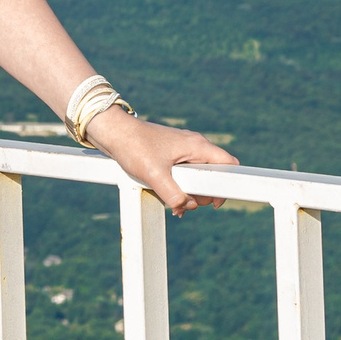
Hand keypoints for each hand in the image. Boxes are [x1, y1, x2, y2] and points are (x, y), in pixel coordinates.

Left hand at [86, 110, 238, 215]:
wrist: (112, 133)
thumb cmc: (134, 146)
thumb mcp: (155, 174)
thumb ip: (174, 194)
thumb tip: (187, 207)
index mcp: (197, 146)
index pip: (229, 164)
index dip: (227, 185)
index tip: (213, 202)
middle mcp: (193, 147)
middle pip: (213, 176)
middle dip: (202, 195)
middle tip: (185, 203)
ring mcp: (182, 151)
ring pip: (197, 179)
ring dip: (188, 194)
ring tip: (173, 203)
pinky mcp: (171, 157)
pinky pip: (184, 177)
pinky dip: (178, 189)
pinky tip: (168, 200)